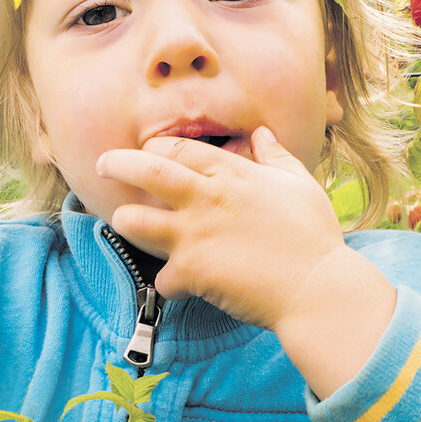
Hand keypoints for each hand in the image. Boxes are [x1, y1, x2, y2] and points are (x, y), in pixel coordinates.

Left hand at [97, 126, 344, 328]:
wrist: (317, 288)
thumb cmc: (314, 236)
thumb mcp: (299, 185)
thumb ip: (276, 157)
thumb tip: (262, 133)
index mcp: (231, 174)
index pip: (178, 148)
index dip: (155, 147)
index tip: (146, 150)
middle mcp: (206, 198)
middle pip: (145, 171)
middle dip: (117, 164)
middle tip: (102, 166)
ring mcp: (194, 235)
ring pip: (133, 222)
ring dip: (127, 224)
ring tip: (127, 225)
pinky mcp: (191, 272)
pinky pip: (161, 278)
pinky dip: (169, 285)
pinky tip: (182, 287)